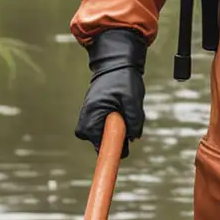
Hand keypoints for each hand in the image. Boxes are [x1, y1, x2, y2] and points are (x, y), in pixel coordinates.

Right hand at [75, 28, 146, 155]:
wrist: (114, 65)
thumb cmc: (123, 80)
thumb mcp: (133, 100)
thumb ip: (134, 121)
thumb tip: (133, 138)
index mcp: (92, 118)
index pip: (101, 147)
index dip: (112, 153)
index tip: (122, 150)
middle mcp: (85, 123)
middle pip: (106, 145)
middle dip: (120, 135)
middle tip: (126, 114)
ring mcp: (87, 122)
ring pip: (108, 138)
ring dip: (119, 128)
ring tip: (122, 107)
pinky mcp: (92, 120)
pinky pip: (107, 131)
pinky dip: (117, 123)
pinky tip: (119, 107)